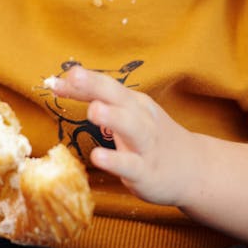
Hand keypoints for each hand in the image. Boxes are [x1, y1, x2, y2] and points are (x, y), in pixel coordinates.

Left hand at [48, 65, 193, 207]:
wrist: (193, 169)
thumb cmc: (151, 139)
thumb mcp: (128, 115)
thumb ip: (97, 100)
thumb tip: (60, 83)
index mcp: (133, 104)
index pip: (105, 87)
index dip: (80, 82)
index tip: (53, 81)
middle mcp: (141, 119)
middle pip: (119, 97)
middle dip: (96, 85)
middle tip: (74, 76)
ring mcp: (146, 145)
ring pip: (131, 127)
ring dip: (112, 117)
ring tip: (93, 111)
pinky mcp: (147, 171)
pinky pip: (130, 165)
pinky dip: (115, 160)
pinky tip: (97, 156)